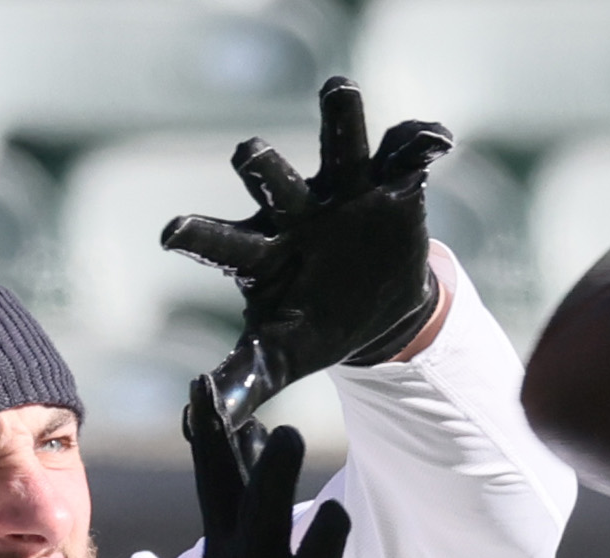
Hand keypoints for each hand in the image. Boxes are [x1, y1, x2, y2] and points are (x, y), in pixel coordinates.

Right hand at [159, 376, 428, 557]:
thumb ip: (243, 500)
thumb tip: (256, 431)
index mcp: (230, 555)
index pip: (216, 488)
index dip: (210, 440)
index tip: (204, 390)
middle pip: (255, 524)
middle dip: (268, 481)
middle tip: (288, 435)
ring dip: (319, 549)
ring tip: (338, 513)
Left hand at [161, 77, 453, 427]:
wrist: (371, 306)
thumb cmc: (312, 327)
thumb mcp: (281, 357)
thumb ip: (246, 379)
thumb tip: (208, 416)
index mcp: (260, 252)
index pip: (222, 243)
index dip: (198, 237)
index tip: (172, 235)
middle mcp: (294, 209)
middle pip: (271, 180)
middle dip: (260, 166)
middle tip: (247, 155)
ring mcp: (342, 188)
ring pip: (337, 143)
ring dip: (338, 118)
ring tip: (337, 90)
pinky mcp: (390, 181)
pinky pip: (404, 152)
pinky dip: (420, 141)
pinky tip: (437, 141)